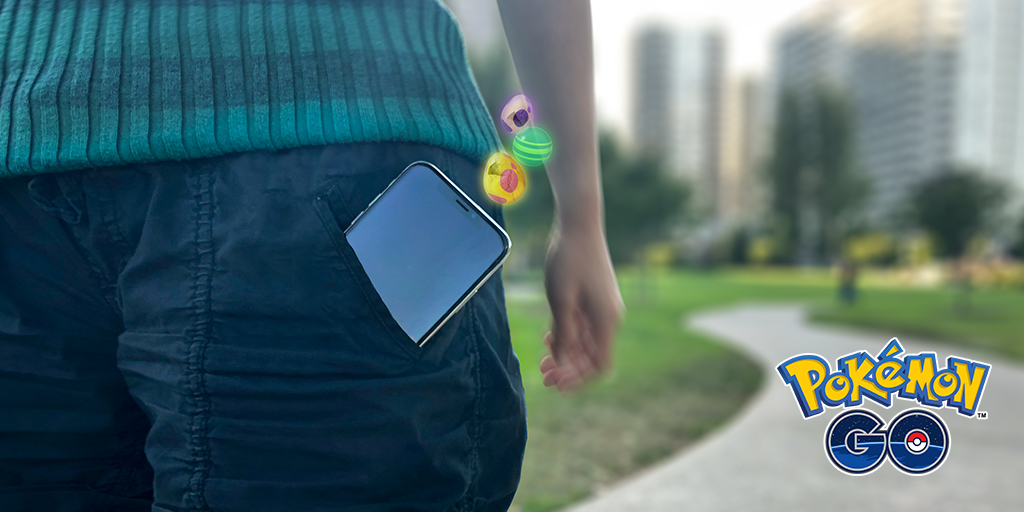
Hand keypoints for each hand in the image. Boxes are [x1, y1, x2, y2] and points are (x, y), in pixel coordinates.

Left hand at [540, 221, 623, 391]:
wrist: (579, 225)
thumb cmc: (569, 260)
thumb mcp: (561, 301)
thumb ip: (564, 334)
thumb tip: (563, 364)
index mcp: (606, 320)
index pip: (600, 365)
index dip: (579, 379)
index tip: (556, 384)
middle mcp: (609, 317)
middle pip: (593, 357)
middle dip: (569, 370)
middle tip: (543, 376)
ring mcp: (603, 308)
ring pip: (587, 343)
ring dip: (566, 355)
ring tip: (542, 361)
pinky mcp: (595, 299)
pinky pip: (584, 327)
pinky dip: (568, 336)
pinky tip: (549, 337)